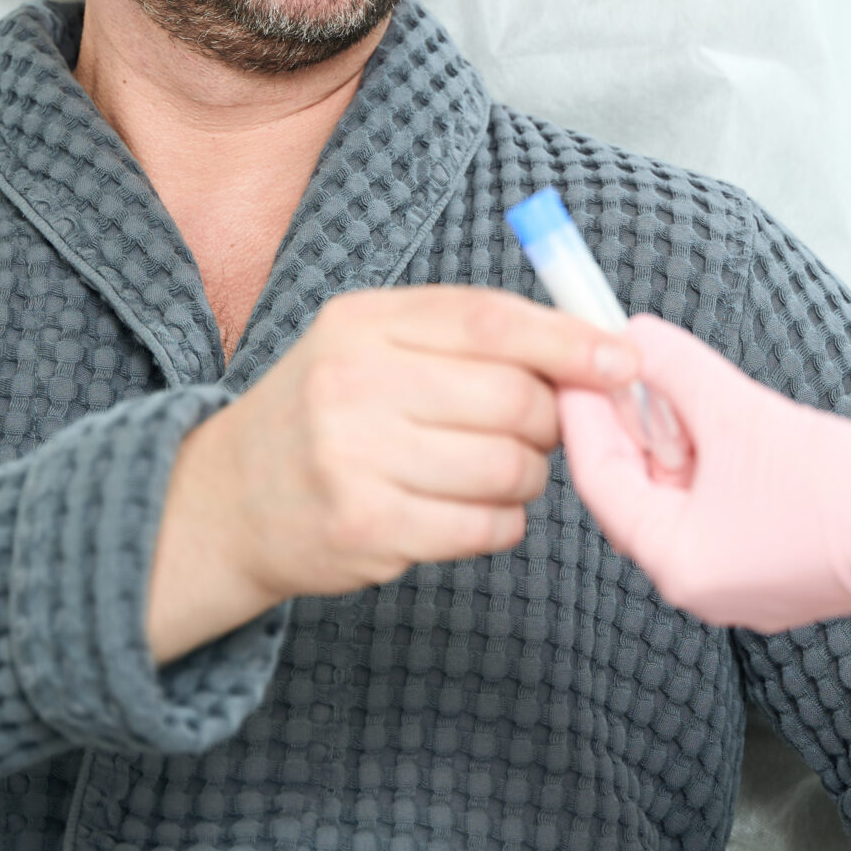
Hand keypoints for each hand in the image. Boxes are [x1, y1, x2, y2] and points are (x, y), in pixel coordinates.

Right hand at [147, 286, 636, 661]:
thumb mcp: (372, 343)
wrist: (228, 501)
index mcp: (362, 323)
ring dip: (527, 476)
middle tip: (538, 429)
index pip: (490, 321)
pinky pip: (485, 526)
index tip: (622, 360)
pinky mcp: (367, 529)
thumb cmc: (326, 412)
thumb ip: (468, 334)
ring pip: (508, 468)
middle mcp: (352, 384)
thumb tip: (589, 343)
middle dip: (550, 419)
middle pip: (511, 399)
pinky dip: (501, 523)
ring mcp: (355, 460)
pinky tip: (471, 512)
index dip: (569, 341)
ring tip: (495, 470)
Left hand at [559, 315, 850, 668]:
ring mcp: (736, 578)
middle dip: (631, 422)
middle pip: (635, 489)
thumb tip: (640, 337)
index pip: (600, 481)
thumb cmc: (849, 495)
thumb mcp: (745, 415)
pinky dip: (709, 460)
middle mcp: (697, 583)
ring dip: (673, 437)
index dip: (586, 414)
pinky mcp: (770, 563)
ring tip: (672, 380)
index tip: (578, 366)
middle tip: (622, 364)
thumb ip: (682, 372)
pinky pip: (716, 505)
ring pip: (677, 494)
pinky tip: (717, 417)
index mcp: (677, 563)